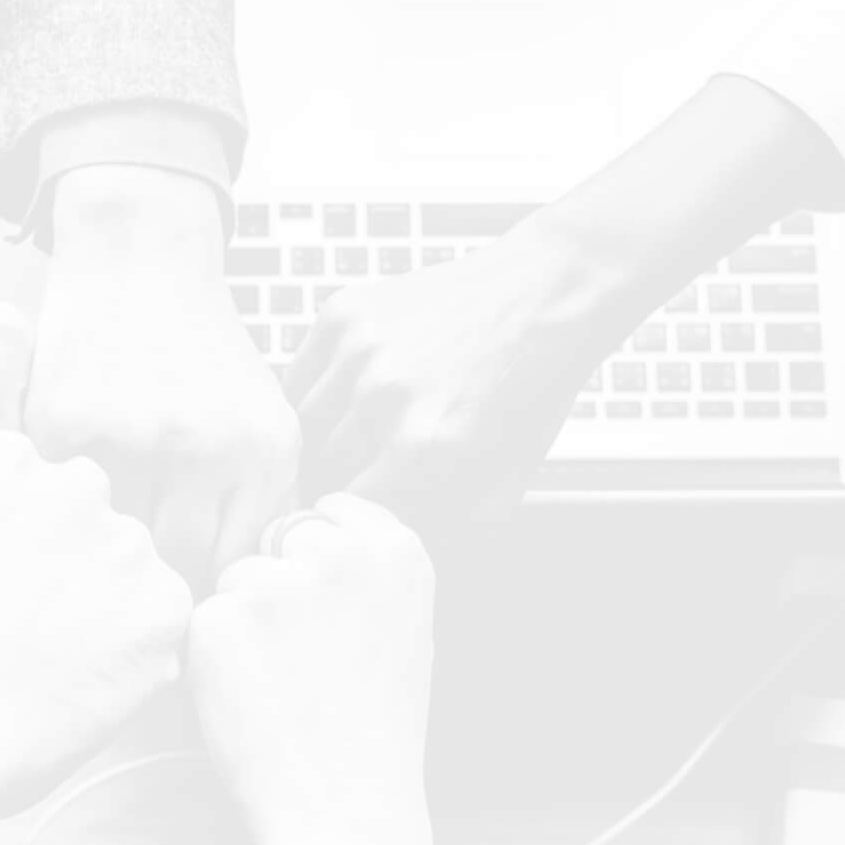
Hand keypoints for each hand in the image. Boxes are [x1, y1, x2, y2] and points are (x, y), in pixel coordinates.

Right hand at [0, 430, 192, 816]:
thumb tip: (26, 536)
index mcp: (7, 461)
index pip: (43, 486)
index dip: (28, 543)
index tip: (6, 585)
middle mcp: (75, 483)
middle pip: (95, 522)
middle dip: (78, 568)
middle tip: (37, 629)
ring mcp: (127, 542)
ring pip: (135, 572)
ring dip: (112, 610)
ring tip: (58, 664)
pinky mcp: (165, 604)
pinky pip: (163, 624)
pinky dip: (138, 657)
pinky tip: (85, 684)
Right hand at [26, 167, 298, 585]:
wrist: (139, 262)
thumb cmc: (204, 359)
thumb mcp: (263, 422)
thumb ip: (262, 509)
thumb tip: (238, 605)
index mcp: (262, 450)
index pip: (234, 568)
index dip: (207, 590)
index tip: (185, 591)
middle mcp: (201, 446)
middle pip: (174, 568)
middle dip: (156, 576)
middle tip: (137, 572)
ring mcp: (128, 436)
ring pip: (113, 543)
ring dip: (105, 545)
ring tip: (102, 537)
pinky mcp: (62, 425)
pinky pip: (63, 506)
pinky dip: (64, 508)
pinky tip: (69, 493)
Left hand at [186, 495, 436, 844]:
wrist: (346, 805)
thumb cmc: (376, 730)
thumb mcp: (405, 629)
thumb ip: (366, 570)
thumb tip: (311, 532)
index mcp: (396, 551)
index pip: (331, 510)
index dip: (317, 557)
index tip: (324, 604)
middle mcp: (338, 554)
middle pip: (277, 538)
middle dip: (278, 583)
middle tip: (301, 657)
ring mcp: (276, 584)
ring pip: (235, 579)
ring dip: (243, 620)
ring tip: (280, 684)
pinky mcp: (220, 619)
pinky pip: (202, 620)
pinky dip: (212, 657)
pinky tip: (250, 699)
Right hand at [284, 218, 628, 526]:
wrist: (546, 290)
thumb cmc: (531, 386)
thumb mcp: (508, 477)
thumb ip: (453, 531)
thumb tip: (399, 555)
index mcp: (426, 451)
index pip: (351, 514)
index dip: (356, 522)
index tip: (362, 518)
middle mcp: (384, 400)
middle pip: (320, 472)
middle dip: (337, 483)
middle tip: (359, 477)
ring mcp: (359, 353)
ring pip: (300, 428)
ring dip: (319, 442)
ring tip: (351, 439)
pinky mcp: (343, 315)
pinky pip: (298, 377)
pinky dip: (312, 395)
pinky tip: (344, 396)